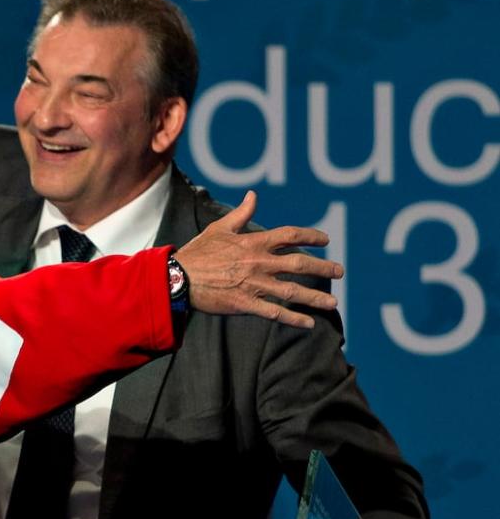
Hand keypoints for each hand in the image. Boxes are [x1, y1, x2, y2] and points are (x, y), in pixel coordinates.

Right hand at [176, 190, 341, 328]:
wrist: (178, 278)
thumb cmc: (199, 252)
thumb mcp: (220, 228)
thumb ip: (241, 213)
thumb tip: (254, 195)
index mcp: (253, 242)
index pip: (290, 236)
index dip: (311, 236)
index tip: (326, 240)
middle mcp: (258, 262)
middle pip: (299, 264)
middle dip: (323, 268)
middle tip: (339, 272)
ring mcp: (253, 284)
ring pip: (292, 291)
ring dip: (315, 298)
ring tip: (333, 303)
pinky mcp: (245, 303)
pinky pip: (275, 313)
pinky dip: (294, 319)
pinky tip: (309, 323)